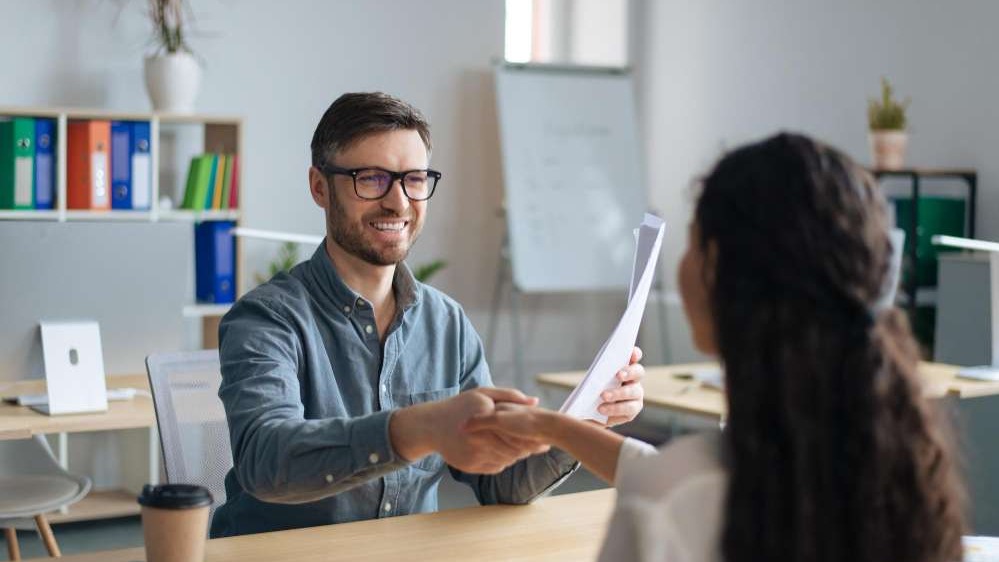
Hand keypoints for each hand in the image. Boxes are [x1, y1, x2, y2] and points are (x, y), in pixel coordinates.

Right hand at [430, 388, 549, 473]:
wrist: (432, 426)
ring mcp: (473, 454)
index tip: (540, 436)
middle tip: (536, 445)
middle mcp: (479, 438)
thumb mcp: (483, 393)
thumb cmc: (460, 406)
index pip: (516, 434)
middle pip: (513, 450)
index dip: (531, 438)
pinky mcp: (469, 466)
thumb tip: (535, 401)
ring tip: (519, 448)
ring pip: (506, 460)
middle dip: (527, 449)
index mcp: (486, 418)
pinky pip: (495, 467)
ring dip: (515, 456)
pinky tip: (502, 452)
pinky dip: (502, 461)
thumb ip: (510, 396)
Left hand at [597, 346, 644, 425]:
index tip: (632, 353)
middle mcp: (634, 379)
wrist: (589, 413)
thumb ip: (598, 374)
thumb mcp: (593, 380)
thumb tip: (597, 373)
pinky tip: (602, 409)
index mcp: (625, 367)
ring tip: (603, 396)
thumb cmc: (592, 391)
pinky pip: (628, 409)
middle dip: (629, 372)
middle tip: (618, 375)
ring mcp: (636, 395)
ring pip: (633, 392)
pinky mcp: (633, 410)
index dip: (635, 353)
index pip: (634, 356)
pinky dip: (614, 408)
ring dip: (618, 393)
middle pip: (638, 372)